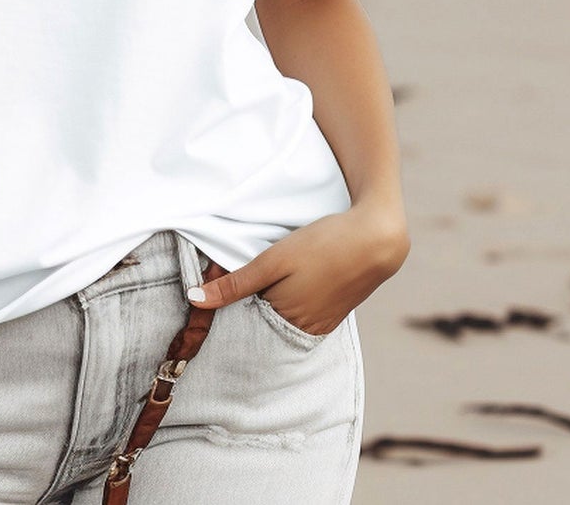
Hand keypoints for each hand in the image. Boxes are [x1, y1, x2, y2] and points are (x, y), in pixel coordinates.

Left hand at [186, 204, 409, 335]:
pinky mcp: (333, 315)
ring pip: (281, 319)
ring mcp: (321, 325)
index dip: (227, 306)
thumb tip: (194, 301)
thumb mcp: (272, 260)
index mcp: (284, 320)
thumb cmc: (322, 246)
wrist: (376, 239)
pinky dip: (289, 302)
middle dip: (247, 307)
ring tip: (267, 278)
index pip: (242, 324)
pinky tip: (289, 282)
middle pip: (262, 324)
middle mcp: (303, 331)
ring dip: (269, 303)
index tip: (213, 289)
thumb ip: (234, 283)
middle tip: (235, 279)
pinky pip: (301, 315)